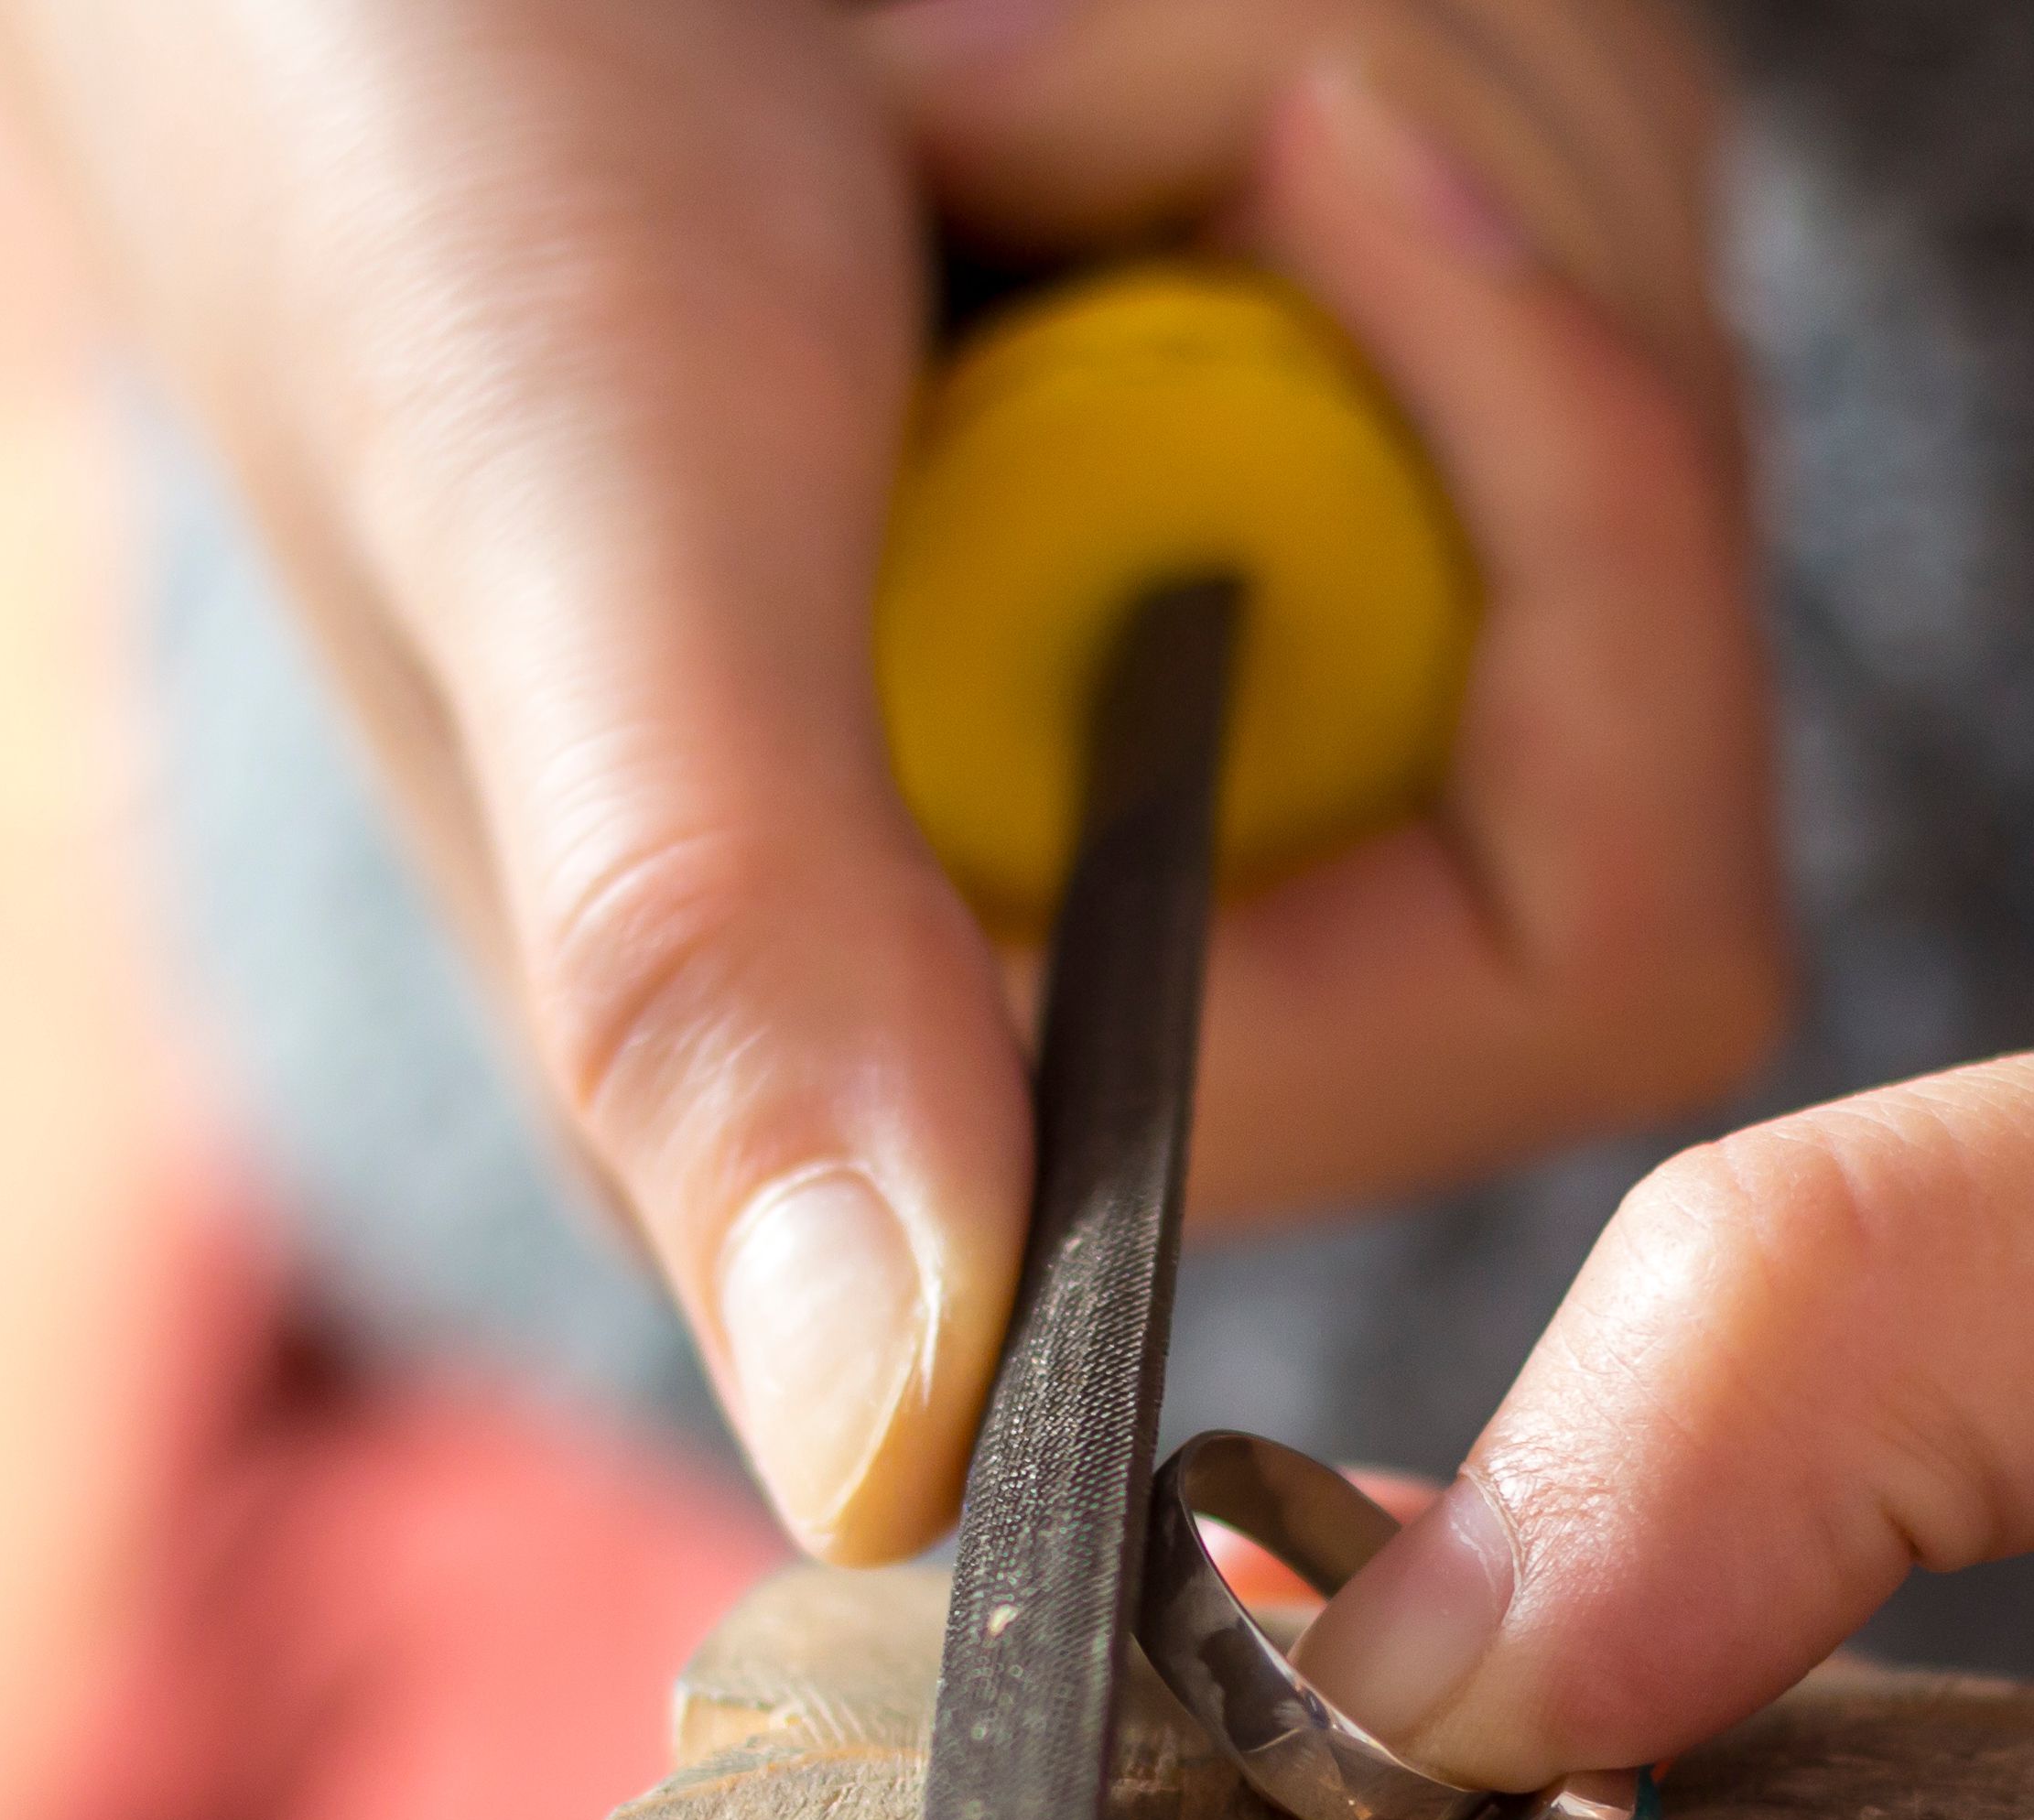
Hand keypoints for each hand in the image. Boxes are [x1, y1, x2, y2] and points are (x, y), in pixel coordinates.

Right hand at [0, 0, 1785, 1557]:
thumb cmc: (382, 121)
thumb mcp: (559, 502)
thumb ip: (721, 949)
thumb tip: (881, 1464)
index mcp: (951, 1044)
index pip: (1573, 956)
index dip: (1562, 579)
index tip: (1310, 187)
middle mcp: (1137, 885)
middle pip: (1651, 639)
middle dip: (1423, 278)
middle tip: (1030, 75)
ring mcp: (1228, 638)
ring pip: (1614, 379)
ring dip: (1347, 101)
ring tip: (959, 57)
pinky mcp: (1263, 419)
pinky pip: (1543, 209)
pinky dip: (1330, 38)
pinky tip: (1011, 36)